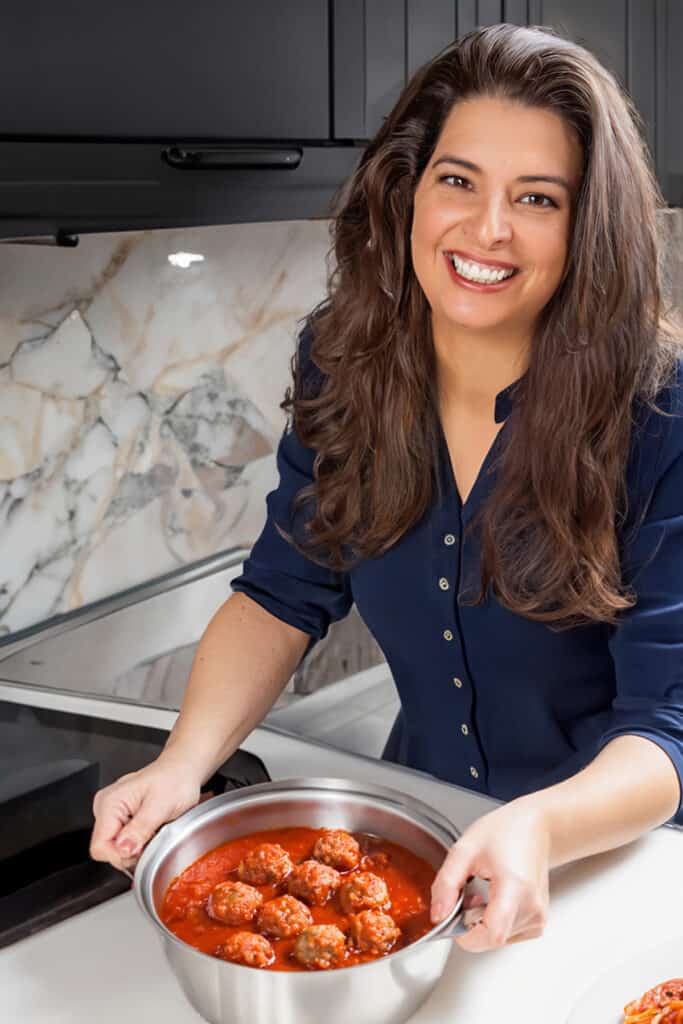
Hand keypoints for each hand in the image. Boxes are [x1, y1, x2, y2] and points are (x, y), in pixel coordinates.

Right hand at [89, 754, 201, 872]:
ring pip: (116, 849)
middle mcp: (105, 807)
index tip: (143, 848)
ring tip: (154, 829)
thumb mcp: (161, 805)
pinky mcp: (120, 818)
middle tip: (153, 835)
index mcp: (109, 803)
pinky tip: (151, 829)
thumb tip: (124, 850)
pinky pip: (124, 842)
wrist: (182, 769)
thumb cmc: (175, 779)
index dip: (122, 855)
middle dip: (132, 852)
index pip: (100, 847)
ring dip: (137, 847)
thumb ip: (141, 829)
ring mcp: (111, 813)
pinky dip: (139, 842)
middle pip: (106, 850)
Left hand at [430, 797, 550, 952]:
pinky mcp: (538, 923)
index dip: (466, 935)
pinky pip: (508, 935)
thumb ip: (447, 883)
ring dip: (481, 922)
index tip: (454, 917)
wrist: (535, 828)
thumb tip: (438, 915)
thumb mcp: (464, 849)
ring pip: (498, 939)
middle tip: (468, 893)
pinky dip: (494, 923)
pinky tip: (494, 899)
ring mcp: (538, 917)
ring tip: (483, 891)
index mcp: (515, 886)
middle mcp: (532, 907)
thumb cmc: (504, 832)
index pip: (492, 934)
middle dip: (470, 922)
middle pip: (491, 938)